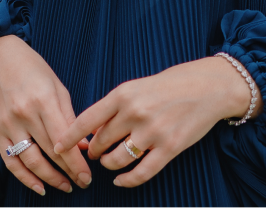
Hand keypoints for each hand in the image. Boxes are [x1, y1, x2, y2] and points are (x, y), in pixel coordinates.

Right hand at [0, 35, 91, 195]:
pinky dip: (25, 178)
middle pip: (49, 152)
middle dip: (68, 171)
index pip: (63, 139)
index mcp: (43, 100)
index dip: (76, 162)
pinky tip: (39, 187)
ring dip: (49, 179)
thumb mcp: (58, 87)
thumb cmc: (34, 70)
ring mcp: (8, 124)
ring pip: (30, 161)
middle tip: (83, 183)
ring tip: (65, 186)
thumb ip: (69, 117)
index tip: (88, 175)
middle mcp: (24, 114)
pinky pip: (10, 162)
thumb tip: (83, 145)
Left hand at [54, 56, 260, 188]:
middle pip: (100, 143)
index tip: (56, 147)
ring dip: (109, 166)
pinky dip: (127, 181)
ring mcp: (152, 132)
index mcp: (124, 93)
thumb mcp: (139, 86)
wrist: (209, 87)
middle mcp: (135, 113)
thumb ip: (117, 106)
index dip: (69, 136)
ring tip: (110, 162)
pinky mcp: (169, 149)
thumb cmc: (173, 83)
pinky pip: (140, 174)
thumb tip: (94, 130)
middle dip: (94, 152)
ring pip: (116, 161)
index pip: (87, 119)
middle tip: (94, 154)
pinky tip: (122, 181)